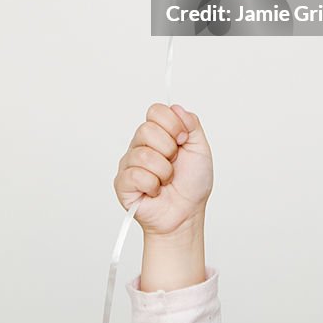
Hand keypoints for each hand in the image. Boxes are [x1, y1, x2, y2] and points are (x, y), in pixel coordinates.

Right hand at [114, 103, 212, 236]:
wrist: (186, 215)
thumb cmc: (192, 184)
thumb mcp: (200, 149)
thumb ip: (192, 124)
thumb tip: (177, 108)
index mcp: (159, 133)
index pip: (155, 110)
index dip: (172, 123)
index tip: (182, 139)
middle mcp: (141, 144)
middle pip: (146, 129)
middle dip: (169, 150)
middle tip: (174, 163)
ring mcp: (130, 163)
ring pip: (143, 154)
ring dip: (163, 171)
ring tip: (166, 180)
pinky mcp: (122, 182)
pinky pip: (136, 175)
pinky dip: (153, 186)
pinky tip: (155, 191)